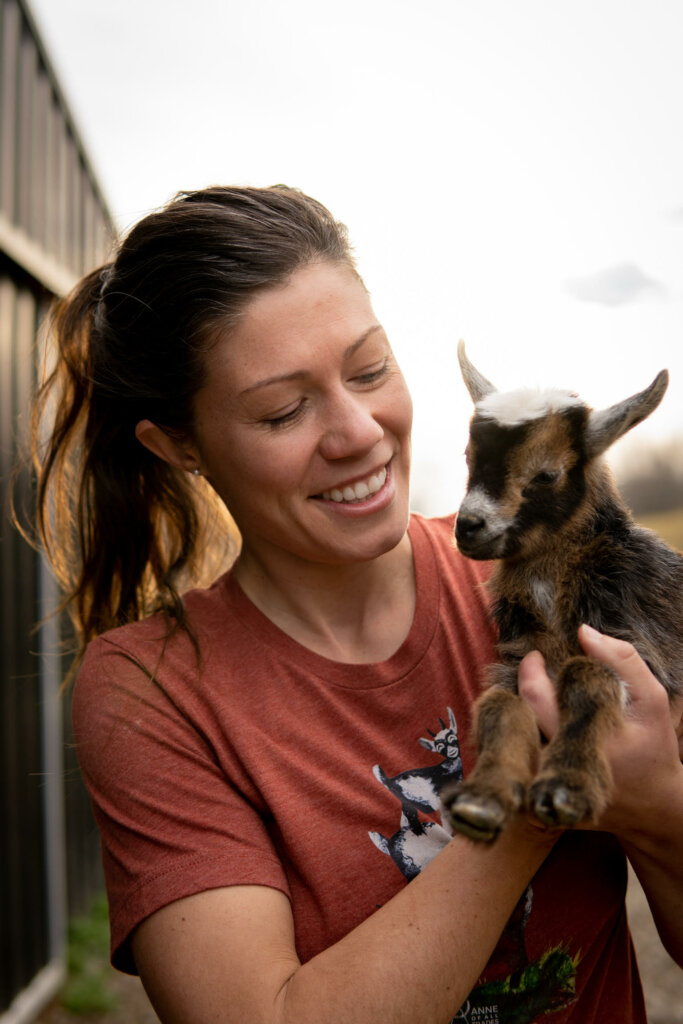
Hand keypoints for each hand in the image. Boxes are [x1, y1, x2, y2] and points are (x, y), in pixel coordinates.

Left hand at [518, 625, 682, 836]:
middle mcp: (561, 761)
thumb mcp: (651, 700)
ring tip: (528, 691)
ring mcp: (548, 783)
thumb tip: (583, 631)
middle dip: (517, 686)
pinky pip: (516, 756)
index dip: (532, 669)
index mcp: (589, 737)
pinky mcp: (540, 797)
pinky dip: (518, 734)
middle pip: (517, 715)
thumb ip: (622, 661)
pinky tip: (529, 719)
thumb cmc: (652, 746)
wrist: (651, 806)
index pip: (539, 695)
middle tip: (530, 665)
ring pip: (511, 737)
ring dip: (513, 710)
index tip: (537, 656)